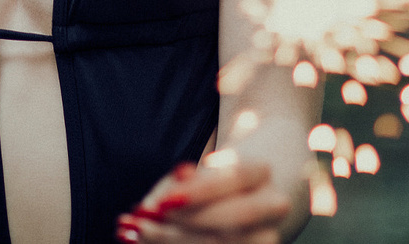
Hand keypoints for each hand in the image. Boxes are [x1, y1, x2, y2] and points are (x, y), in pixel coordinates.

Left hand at [116, 160, 293, 243]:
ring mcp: (268, 234)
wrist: (246, 199)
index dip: (199, 191)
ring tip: (134, 232)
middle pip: (236, 217)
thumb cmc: (211, 183)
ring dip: (172, 240)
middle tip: (142, 223)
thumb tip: (156, 201)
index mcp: (260, 172)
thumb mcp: (196, 174)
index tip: (161, 203)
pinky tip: (141, 242)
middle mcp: (274, 205)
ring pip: (225, 243)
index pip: (234, 176)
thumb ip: (179, 183)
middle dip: (186, 223)